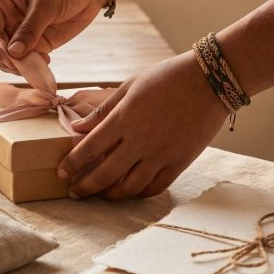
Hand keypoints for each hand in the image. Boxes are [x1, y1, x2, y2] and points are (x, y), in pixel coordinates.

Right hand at [0, 0, 108, 73]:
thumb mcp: (46, 4)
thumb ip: (29, 29)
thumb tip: (13, 53)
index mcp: (2, 3)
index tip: (10, 58)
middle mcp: (7, 19)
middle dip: (4, 60)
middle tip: (21, 66)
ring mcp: (21, 33)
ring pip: (7, 58)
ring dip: (18, 66)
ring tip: (36, 65)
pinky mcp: (36, 43)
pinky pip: (26, 61)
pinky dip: (31, 67)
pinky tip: (45, 62)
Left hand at [57, 52, 229, 198]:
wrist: (211, 81)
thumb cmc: (167, 78)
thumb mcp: (130, 86)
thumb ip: (102, 111)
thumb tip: (77, 128)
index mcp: (124, 119)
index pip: (90, 149)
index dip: (73, 164)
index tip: (62, 172)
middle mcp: (140, 141)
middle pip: (105, 174)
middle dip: (85, 187)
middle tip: (74, 192)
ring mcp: (161, 154)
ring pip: (129, 186)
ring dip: (110, 195)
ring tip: (99, 195)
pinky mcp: (179, 162)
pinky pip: (155, 186)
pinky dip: (139, 193)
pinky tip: (130, 192)